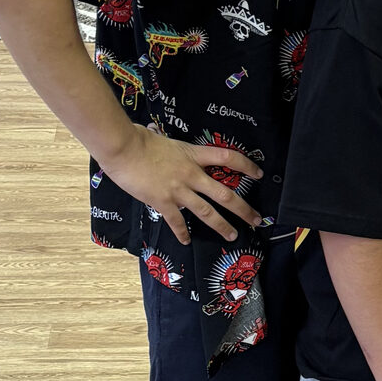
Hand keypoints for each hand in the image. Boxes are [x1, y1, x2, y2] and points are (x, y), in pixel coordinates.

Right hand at [98, 125, 260, 241]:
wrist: (123, 148)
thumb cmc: (139, 139)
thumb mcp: (163, 138)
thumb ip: (172, 147)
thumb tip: (161, 138)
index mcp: (193, 155)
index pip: (227, 157)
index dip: (246, 165)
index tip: (259, 173)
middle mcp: (191, 174)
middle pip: (225, 193)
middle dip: (243, 209)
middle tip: (256, 220)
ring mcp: (178, 190)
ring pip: (207, 212)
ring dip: (222, 226)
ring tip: (233, 236)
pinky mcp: (162, 202)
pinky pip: (176, 222)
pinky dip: (182, 233)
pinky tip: (186, 241)